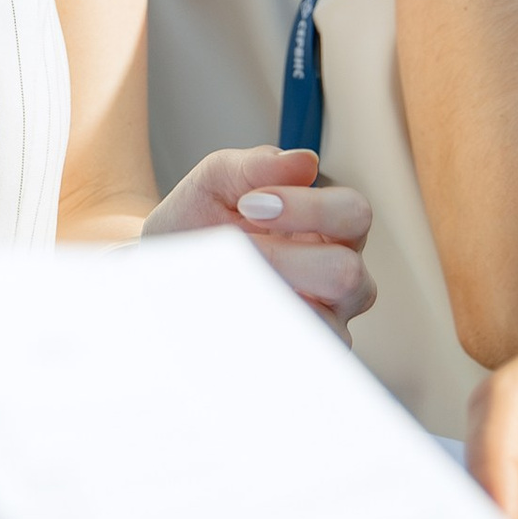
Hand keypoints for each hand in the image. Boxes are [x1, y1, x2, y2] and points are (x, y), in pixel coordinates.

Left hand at [146, 146, 375, 332]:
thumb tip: (305, 162)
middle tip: (238, 246)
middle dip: (285, 258)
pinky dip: (260, 332)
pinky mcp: (299, 354)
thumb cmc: (200, 218)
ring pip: (327, 325)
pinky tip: (230, 311)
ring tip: (229, 281)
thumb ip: (256, 166)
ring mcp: (324, 321)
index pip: (354, 214)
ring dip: (271, 299)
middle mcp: (340, 275)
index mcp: (332, 226)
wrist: (163, 265)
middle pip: (348, 273)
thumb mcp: (216, 181)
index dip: (308, 207)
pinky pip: (297, 356)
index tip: (249, 204)